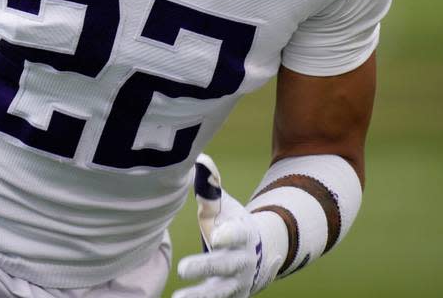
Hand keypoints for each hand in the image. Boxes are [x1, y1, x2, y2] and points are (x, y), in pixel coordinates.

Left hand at [172, 155, 281, 297]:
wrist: (260, 256)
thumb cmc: (232, 225)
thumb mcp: (225, 207)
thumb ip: (211, 187)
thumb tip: (199, 159)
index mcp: (242, 234)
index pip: (236, 234)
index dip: (228, 235)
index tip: (216, 235)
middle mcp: (242, 261)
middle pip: (223, 264)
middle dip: (204, 266)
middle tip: (182, 269)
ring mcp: (238, 283)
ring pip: (219, 291)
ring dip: (200, 296)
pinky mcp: (232, 297)